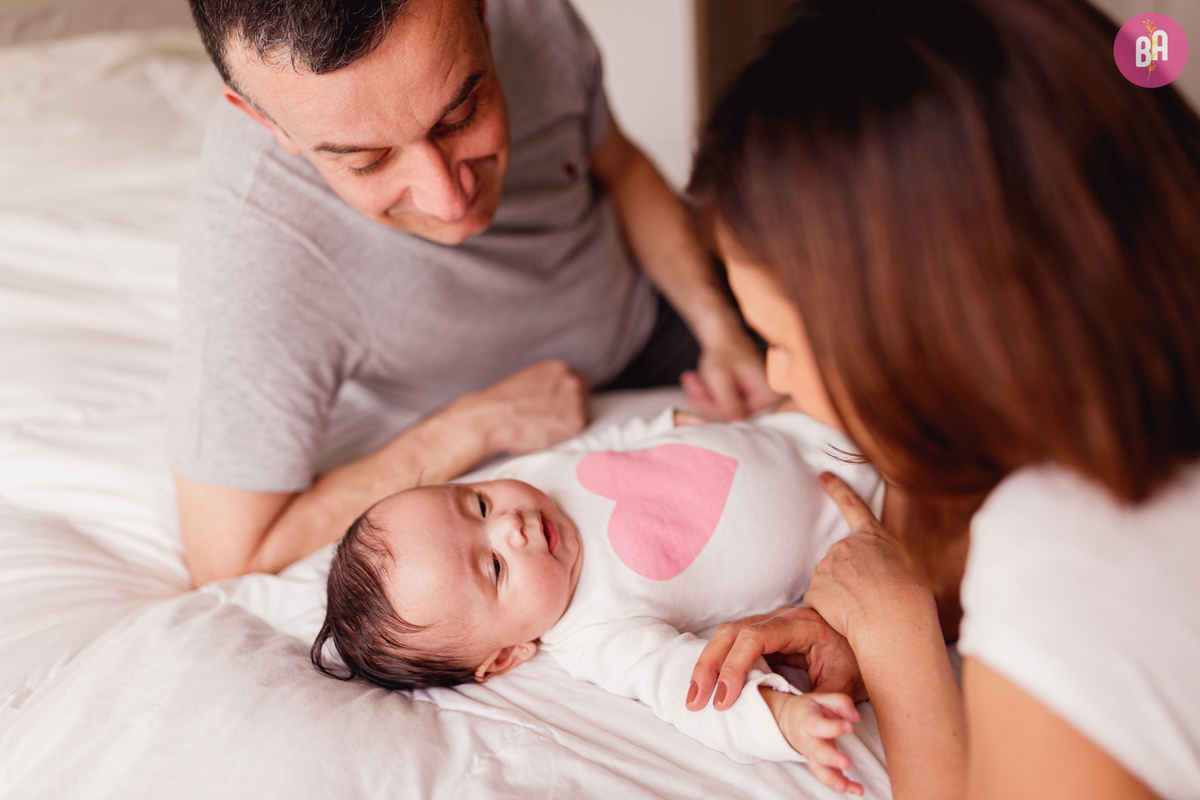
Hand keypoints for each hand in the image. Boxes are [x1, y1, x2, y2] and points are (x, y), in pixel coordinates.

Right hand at [452, 360, 588, 457]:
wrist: (488, 420)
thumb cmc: (500, 404)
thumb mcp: (526, 381)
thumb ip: (546, 383)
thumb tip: (555, 394)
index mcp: (557, 367)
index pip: (578, 380)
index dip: (568, 396)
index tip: (558, 406)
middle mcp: (570, 380)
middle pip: (584, 396)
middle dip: (571, 407)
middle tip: (548, 418)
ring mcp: (575, 400)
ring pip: (582, 413)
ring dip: (568, 421)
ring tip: (544, 426)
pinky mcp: (575, 422)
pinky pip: (579, 431)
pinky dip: (566, 435)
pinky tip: (547, 433)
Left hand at [681, 327, 777, 420]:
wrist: (725, 331)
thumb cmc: (723, 350)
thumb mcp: (721, 378)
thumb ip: (727, 403)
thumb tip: (733, 423)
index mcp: (771, 392)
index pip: (739, 413)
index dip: (714, 407)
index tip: (693, 399)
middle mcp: (771, 394)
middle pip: (733, 408)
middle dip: (707, 397)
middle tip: (689, 384)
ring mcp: (761, 392)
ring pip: (727, 403)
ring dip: (706, 393)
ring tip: (690, 378)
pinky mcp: (751, 389)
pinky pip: (728, 397)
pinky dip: (712, 389)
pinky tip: (697, 379)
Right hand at [688, 605, 865, 712]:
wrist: (869, 639)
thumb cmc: (857, 661)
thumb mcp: (846, 683)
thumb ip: (823, 701)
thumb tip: (802, 721)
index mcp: (800, 625)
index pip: (755, 638)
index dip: (735, 666)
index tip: (724, 699)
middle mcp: (779, 618)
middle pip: (732, 632)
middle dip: (710, 665)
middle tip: (696, 700)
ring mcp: (769, 624)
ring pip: (726, 636)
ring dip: (708, 665)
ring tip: (694, 697)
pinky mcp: (764, 635)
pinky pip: (733, 644)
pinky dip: (717, 664)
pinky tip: (707, 686)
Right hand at [766, 690, 862, 795]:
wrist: (788, 721)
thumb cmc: (809, 709)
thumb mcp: (822, 699)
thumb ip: (840, 703)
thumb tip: (855, 718)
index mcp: (808, 721)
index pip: (819, 725)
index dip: (834, 727)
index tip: (849, 726)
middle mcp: (809, 741)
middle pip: (818, 752)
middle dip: (832, 759)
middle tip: (847, 763)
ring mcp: (813, 756)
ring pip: (820, 770)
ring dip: (833, 780)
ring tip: (845, 787)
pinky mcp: (820, 765)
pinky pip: (829, 778)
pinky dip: (844, 786)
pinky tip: (857, 790)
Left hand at [807, 473, 935, 645]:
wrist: (894, 620)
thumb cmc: (909, 601)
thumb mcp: (907, 569)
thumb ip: (881, 562)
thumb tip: (869, 576)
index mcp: (873, 537)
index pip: (852, 506)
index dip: (837, 489)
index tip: (823, 475)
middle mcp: (845, 546)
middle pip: (838, 560)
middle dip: (846, 578)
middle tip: (867, 598)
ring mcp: (827, 566)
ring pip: (828, 583)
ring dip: (839, 596)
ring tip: (861, 611)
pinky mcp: (815, 589)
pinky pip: (819, 603)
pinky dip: (829, 613)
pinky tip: (846, 620)